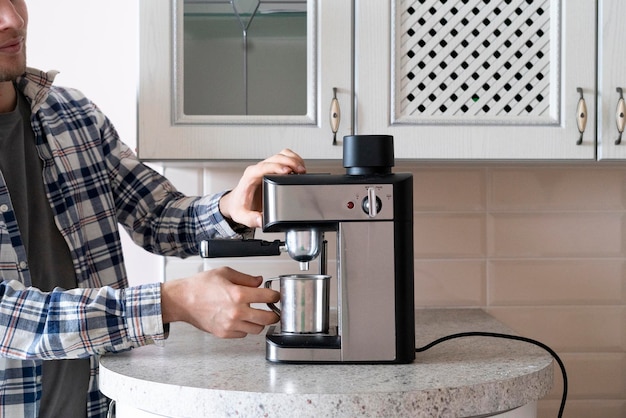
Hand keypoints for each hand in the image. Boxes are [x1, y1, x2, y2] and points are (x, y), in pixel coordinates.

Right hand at [161, 267, 279, 337]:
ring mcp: (230, 325)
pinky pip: (243, 335)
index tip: (276, 295)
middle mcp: (237, 312)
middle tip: (274, 310)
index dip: (276, 295)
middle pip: (268, 318)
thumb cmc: (200, 286)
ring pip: (257, 329)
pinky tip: (242, 320)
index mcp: (239, 294)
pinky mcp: (224, 333)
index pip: (268, 297)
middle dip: (274, 313)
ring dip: (260, 322)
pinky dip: (246, 328)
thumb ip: (245, 278)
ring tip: (257, 315)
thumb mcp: (225, 273)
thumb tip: (259, 281)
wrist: (182, 300)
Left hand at [219, 149, 305, 227]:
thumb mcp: (241, 215)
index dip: (276, 167)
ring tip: (302, 169)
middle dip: (290, 162)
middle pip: (276, 158)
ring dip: (293, 159)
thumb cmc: (239, 205)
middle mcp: (258, 169)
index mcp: (250, 177)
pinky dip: (294, 159)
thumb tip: (261, 220)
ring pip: (281, 155)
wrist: (237, 201)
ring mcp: (266, 167)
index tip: (287, 171)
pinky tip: (299, 168)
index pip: (263, 167)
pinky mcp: (272, 168)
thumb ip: (250, 219)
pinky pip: (284, 157)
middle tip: (300, 171)